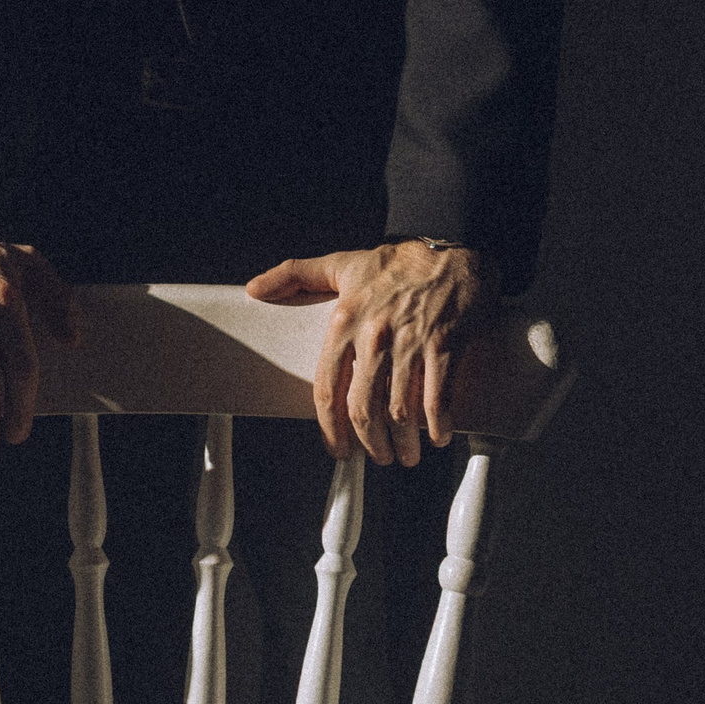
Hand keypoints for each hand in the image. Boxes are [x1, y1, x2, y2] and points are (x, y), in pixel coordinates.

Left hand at [245, 241, 498, 464]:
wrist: (450, 246)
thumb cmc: (395, 262)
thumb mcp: (340, 265)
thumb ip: (293, 276)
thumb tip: (254, 289)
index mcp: (345, 321)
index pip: (328, 388)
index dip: (330, 428)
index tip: (337, 449)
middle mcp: (374, 336)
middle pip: (364, 409)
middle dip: (370, 444)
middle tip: (377, 457)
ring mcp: (410, 343)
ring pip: (401, 412)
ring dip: (404, 442)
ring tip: (407, 454)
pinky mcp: (445, 346)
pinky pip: (438, 399)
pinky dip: (438, 425)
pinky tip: (439, 436)